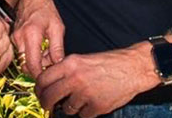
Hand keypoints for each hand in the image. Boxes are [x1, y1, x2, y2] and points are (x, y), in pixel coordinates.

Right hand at [11, 0, 64, 77]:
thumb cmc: (46, 8)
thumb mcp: (57, 27)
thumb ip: (57, 48)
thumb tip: (58, 64)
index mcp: (31, 35)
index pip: (32, 65)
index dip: (40, 75)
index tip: (48, 76)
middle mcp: (19, 38)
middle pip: (25, 65)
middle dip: (38, 68)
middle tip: (50, 62)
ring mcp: (14, 38)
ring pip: (22, 59)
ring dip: (34, 61)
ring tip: (46, 51)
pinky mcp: (13, 37)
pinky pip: (20, 52)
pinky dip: (30, 54)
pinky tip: (39, 46)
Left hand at [34, 47, 158, 117]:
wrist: (133, 68)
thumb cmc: (110, 62)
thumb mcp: (83, 59)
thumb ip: (66, 69)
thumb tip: (50, 82)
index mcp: (70, 64)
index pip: (43, 79)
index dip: (39, 88)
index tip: (40, 93)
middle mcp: (75, 79)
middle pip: (50, 96)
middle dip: (46, 103)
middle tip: (48, 105)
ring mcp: (86, 94)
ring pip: (67, 109)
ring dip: (70, 107)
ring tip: (80, 99)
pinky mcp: (97, 106)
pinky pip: (83, 115)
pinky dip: (86, 111)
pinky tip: (92, 102)